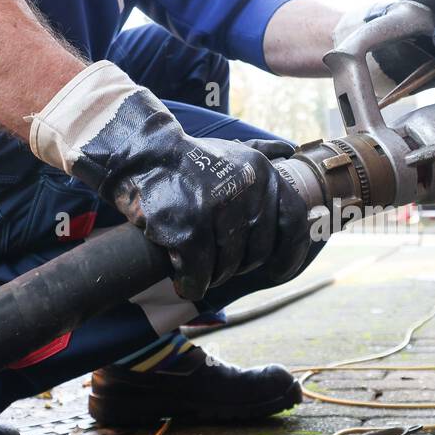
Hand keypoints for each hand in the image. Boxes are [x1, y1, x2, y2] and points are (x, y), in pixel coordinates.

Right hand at [29, 62, 310, 300]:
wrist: (140, 158)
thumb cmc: (188, 163)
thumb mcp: (234, 152)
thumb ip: (264, 158)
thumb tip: (290, 150)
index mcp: (263, 172)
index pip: (294, 222)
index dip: (290, 253)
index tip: (280, 270)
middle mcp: (246, 189)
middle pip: (258, 250)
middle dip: (240, 266)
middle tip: (221, 266)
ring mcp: (218, 209)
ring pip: (230, 264)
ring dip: (214, 276)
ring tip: (199, 270)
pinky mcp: (189, 228)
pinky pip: (200, 272)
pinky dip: (192, 283)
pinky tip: (184, 283)